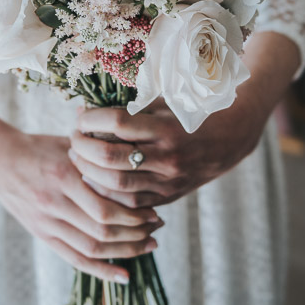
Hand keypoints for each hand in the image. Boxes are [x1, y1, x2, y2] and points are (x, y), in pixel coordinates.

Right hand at [0, 130, 163, 282]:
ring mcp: (46, 222)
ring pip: (92, 248)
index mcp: (64, 176)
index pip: (106, 205)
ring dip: (125, 250)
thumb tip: (135, 161)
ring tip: (148, 244)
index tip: (154, 209)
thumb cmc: (38, 147)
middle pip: (103, 230)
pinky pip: (75, 259)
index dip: (134, 213)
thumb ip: (98, 154)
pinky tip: (124, 276)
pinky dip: (102, 270)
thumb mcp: (68, 144)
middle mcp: (54, 203)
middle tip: (157, 226)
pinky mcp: (42, 235)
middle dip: (136, 231)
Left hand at [68, 100, 267, 208]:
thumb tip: (85, 113)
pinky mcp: (168, 197)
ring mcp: (168, 181)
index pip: (117, 124)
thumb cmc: (192, 112)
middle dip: (84, 148)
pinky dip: (107, 192)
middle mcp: (167, 157)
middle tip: (73, 139)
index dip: (92, 120)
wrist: (232, 139)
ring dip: (90, 172)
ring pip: (116, 185)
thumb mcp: (165, 102)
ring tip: (78, 158)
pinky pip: (130, 202)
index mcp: (166, 128)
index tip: (80, 116)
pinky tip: (94, 179)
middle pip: (111, 159)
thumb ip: (128, 109)